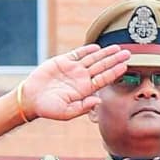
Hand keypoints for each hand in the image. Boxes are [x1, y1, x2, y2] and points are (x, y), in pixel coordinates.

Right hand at [16, 44, 134, 126]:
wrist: (31, 98)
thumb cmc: (48, 108)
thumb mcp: (66, 112)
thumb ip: (83, 107)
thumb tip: (98, 101)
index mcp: (84, 90)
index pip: (103, 79)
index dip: (114, 72)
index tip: (125, 66)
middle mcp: (81, 78)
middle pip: (102, 66)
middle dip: (115, 59)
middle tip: (128, 53)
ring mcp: (73, 69)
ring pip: (92, 59)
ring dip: (105, 53)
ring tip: (117, 47)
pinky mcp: (63, 61)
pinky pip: (77, 54)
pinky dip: (86, 50)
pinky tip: (96, 47)